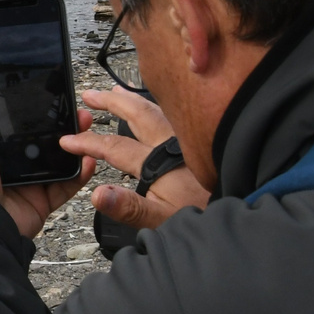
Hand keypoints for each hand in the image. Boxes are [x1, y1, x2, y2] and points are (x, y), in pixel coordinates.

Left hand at [0, 76, 96, 238]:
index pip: (24, 125)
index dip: (41, 112)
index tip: (57, 98)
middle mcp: (16, 164)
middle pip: (47, 141)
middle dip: (65, 127)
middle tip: (78, 113)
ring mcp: (31, 182)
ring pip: (61, 161)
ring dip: (77, 147)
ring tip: (87, 132)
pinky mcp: (43, 200)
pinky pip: (67, 185)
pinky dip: (79, 174)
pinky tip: (88, 161)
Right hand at [59, 86, 210, 230]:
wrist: (245, 207)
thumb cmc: (204, 218)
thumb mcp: (162, 221)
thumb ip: (129, 208)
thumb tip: (97, 194)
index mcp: (159, 162)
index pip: (114, 147)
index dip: (88, 142)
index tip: (68, 139)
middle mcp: (173, 144)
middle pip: (137, 114)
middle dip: (110, 103)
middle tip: (89, 95)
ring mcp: (188, 141)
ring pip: (156, 111)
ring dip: (132, 101)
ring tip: (115, 92)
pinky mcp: (202, 142)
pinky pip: (172, 116)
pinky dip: (155, 107)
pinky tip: (154, 111)